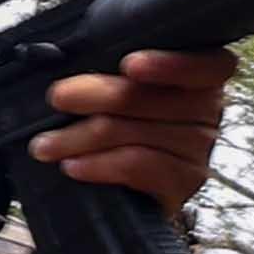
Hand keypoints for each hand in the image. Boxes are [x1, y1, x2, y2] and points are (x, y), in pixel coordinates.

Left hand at [30, 43, 232, 215]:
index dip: (170, 64)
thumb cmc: (120, 122)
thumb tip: (63, 65)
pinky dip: (100, 165)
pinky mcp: (183, 181)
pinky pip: (138, 167)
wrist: (128, 188)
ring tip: (45, 144)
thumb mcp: (118, 88)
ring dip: (80, 138)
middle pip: (152, 98)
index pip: (204, 65)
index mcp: (197, 75)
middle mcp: (207, 108)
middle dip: (96, 97)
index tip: (130, 65)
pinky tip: (73, 165)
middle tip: (58, 97)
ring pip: (135, 134)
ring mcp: (199, 147)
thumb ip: (109, 71)